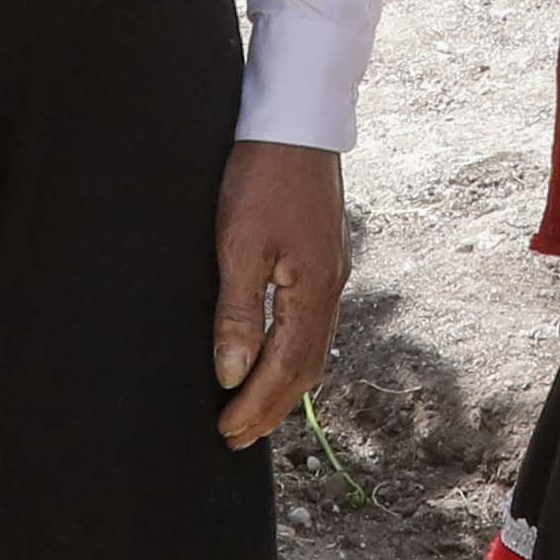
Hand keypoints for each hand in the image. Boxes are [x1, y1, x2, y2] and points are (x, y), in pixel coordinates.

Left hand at [211, 137, 349, 448]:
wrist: (297, 120)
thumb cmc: (263, 175)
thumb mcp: (239, 243)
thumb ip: (238, 312)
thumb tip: (232, 373)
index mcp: (313, 289)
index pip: (286, 367)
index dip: (256, 405)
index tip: (227, 432)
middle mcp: (332, 287)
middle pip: (306, 367)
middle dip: (271, 406)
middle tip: (237, 438)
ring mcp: (333, 271)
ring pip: (314, 347)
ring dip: (283, 384)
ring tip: (254, 410)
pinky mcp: (326, 256)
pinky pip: (314, 323)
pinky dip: (294, 352)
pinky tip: (275, 354)